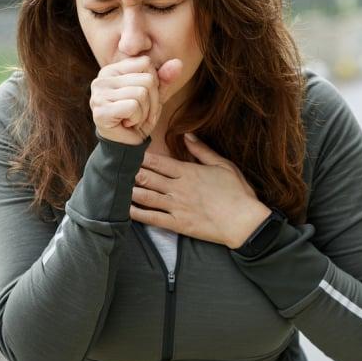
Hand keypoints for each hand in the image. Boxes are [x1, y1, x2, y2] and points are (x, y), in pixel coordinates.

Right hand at [91, 53, 182, 144]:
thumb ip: (164, 79)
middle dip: (152, 101)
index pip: (146, 63)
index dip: (155, 83)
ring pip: (141, 93)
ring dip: (145, 112)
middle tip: (141, 113)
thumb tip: (178, 62)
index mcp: (113, 69)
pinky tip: (127, 123)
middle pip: (147, 79)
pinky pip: (134, 106)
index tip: (145, 99)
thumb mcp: (155, 96)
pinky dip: (137, 119)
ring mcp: (99, 94)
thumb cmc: (138, 118)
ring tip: (134, 119)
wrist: (125, 145)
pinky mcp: (101, 110)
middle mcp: (102, 78)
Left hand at [130, 133, 272, 247]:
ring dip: (130, 191)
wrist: (244, 222)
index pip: (158, 162)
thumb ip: (202, 150)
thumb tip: (187, 136)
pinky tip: (126, 210)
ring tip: (117, 187)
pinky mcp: (178, 224)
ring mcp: (176, 207)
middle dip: (130, 173)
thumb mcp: (223, 165)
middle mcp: (178, 188)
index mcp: (188, 172)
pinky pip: (152, 218)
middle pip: (147, 178)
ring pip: (145, 197)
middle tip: (117, 169)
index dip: (140, 157)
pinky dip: (138, 214)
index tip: (129, 153)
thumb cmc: (238, 192)